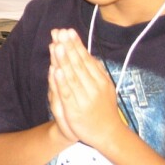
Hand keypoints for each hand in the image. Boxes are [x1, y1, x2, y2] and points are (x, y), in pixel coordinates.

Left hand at [47, 28, 121, 149]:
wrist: (107, 134)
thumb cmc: (103, 109)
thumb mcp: (105, 87)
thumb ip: (97, 72)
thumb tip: (90, 55)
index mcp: (100, 80)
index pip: (86, 59)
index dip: (76, 45)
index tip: (68, 31)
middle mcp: (93, 87)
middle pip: (78, 64)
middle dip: (68, 47)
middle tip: (60, 32)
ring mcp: (84, 98)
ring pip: (72, 76)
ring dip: (63, 60)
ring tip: (56, 45)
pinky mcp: (75, 110)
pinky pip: (67, 93)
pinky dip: (62, 82)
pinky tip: (57, 70)